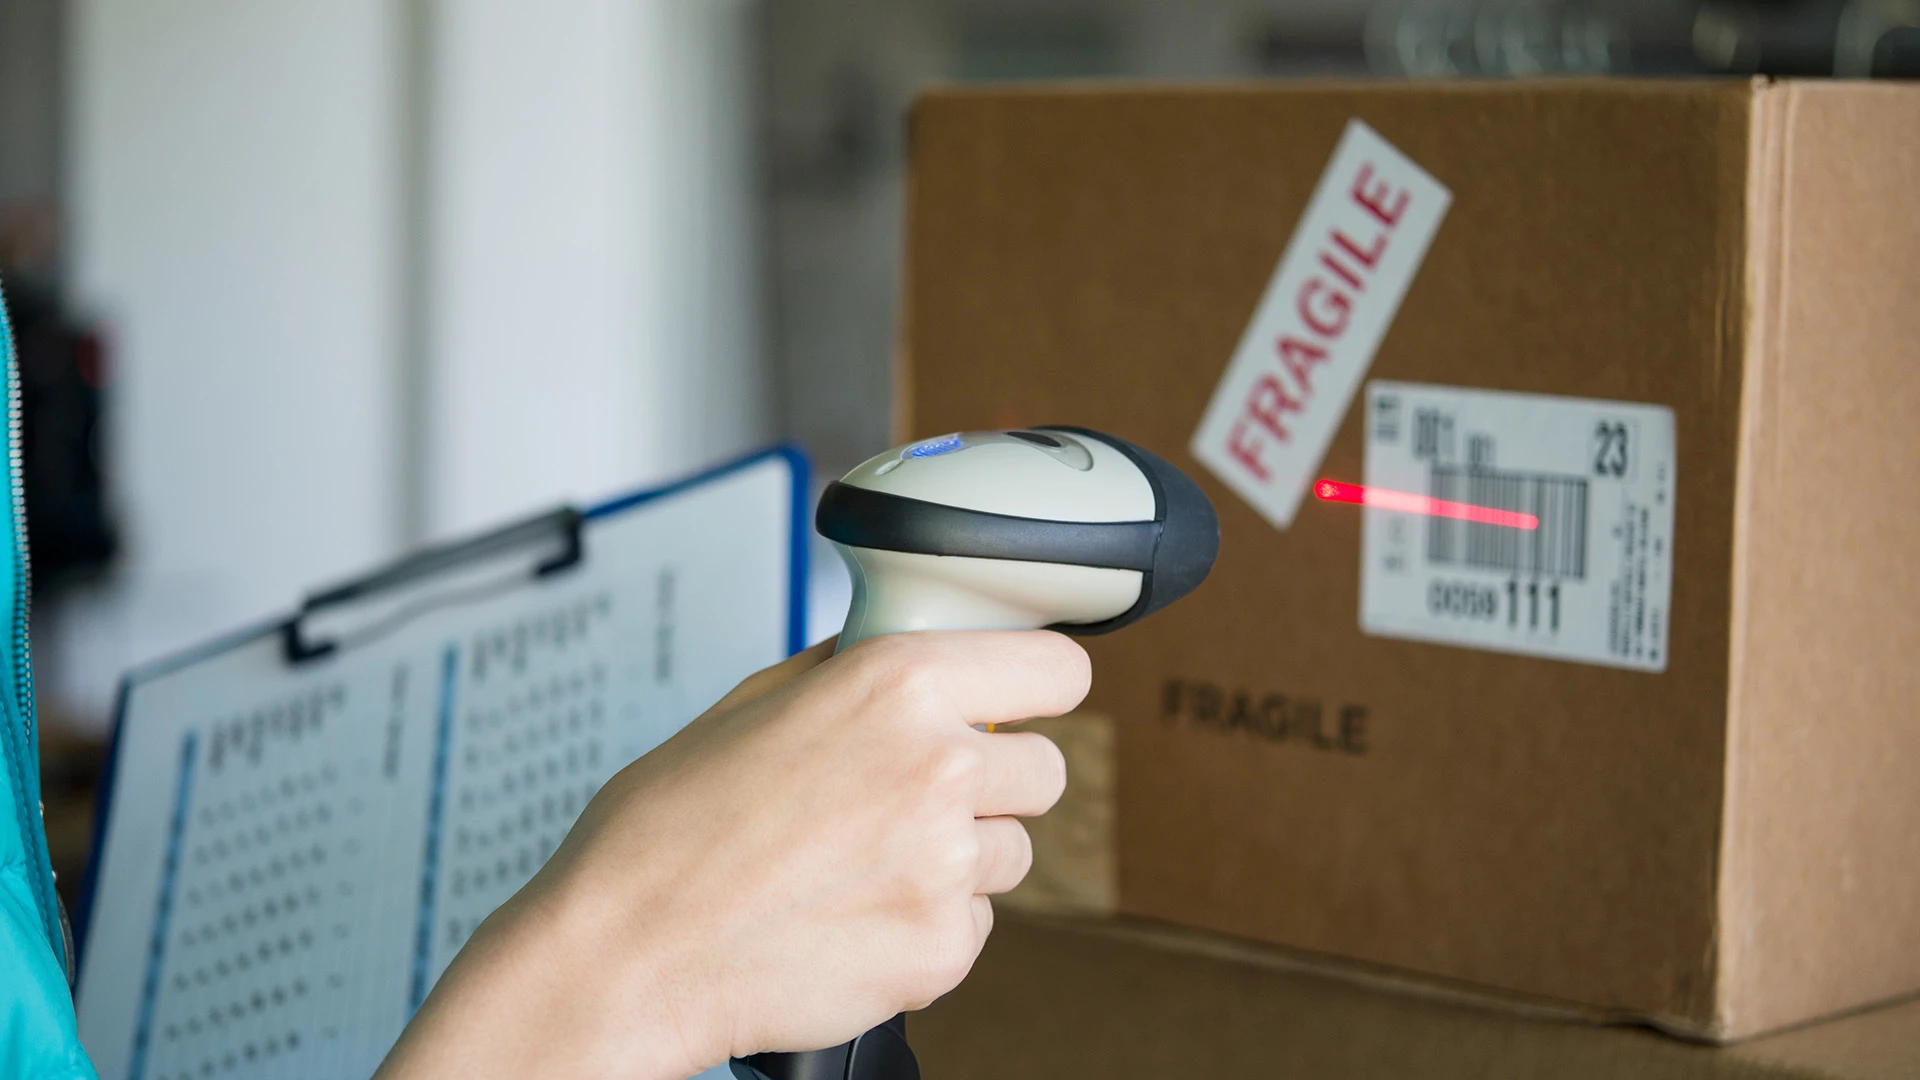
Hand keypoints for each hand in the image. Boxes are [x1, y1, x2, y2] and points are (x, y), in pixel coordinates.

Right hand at [374, 629, 1087, 1079]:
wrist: (626, 954)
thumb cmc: (665, 833)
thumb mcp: (752, 704)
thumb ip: (848, 672)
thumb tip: (894, 651)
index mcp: (896, 685)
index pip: (1056, 668)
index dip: (1037, 687)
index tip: (1024, 701)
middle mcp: (938, 767)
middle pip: (1047, 769)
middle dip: (993, 785)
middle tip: (914, 801)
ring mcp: (947, 865)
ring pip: (1012, 852)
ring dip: (960, 860)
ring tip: (862, 866)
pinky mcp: (943, 948)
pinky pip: (974, 926)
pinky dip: (927, 926)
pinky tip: (852, 916)